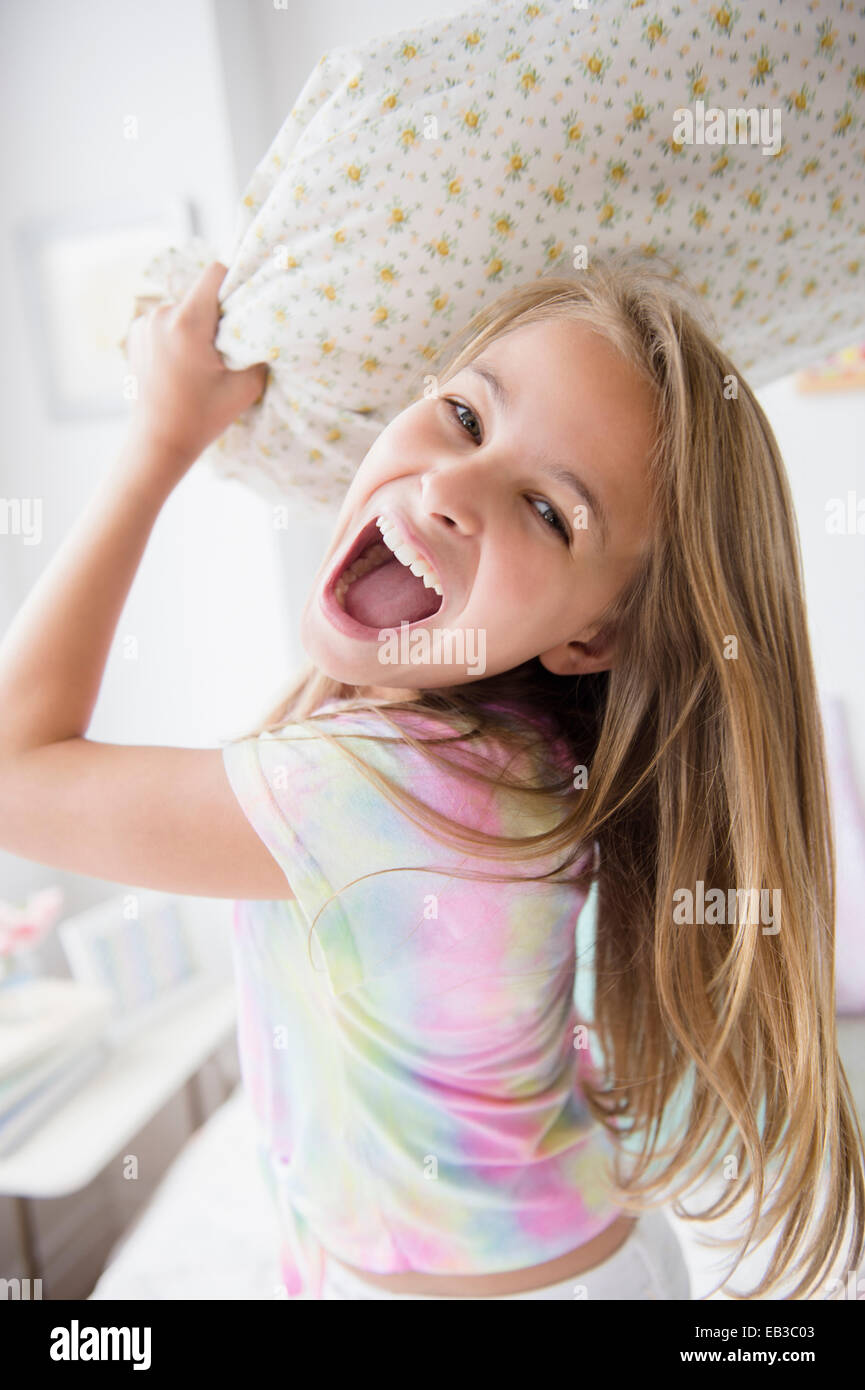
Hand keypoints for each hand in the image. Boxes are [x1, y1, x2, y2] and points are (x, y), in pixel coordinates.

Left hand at [123, 261, 267, 475]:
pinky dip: (177, 335)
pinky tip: (180, 365)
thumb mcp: (247, 386)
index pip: (215, 273)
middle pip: (199, 292)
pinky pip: (166, 321)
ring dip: (195, 325)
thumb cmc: (204, 417)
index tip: (244, 306)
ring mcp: (143, 323)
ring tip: (201, 361)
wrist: (158, 442)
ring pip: (183, 307)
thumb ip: (259, 349)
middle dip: (215, 313)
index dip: (235, 284)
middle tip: (225, 346)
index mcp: (188, 323)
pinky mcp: (135, 333)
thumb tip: (268, 325)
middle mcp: (160, 315)